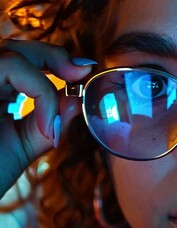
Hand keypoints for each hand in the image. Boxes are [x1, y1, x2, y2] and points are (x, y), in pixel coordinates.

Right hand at [0, 39, 92, 197]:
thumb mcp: (24, 144)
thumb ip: (50, 121)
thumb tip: (76, 98)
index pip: (21, 59)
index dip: (53, 58)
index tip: (83, 70)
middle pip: (14, 48)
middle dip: (53, 56)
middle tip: (81, 72)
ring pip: (10, 53)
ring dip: (44, 80)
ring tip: (57, 115)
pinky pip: (7, 67)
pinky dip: (38, 90)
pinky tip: (45, 125)